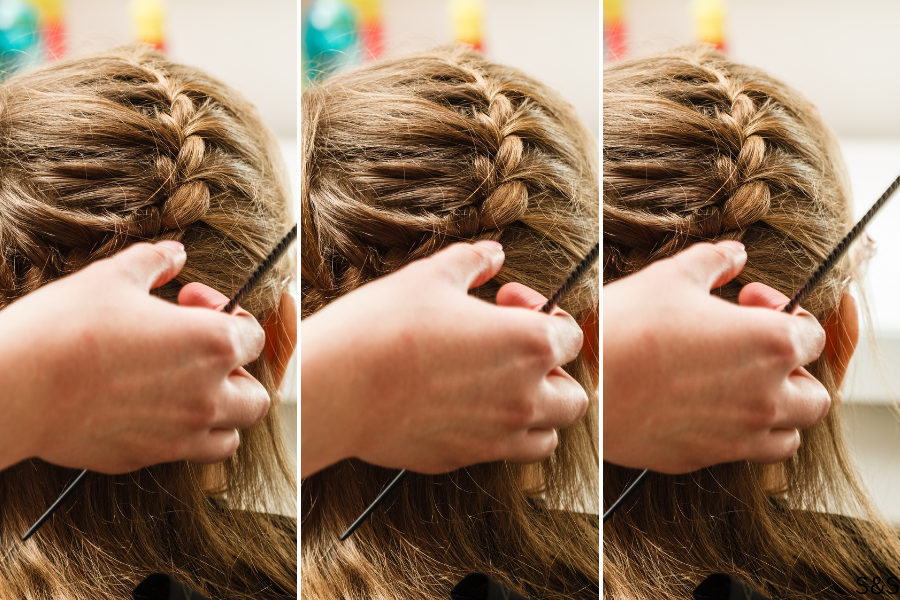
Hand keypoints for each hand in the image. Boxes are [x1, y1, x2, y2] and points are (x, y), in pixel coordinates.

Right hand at [0, 241, 269, 472]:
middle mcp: (207, 396)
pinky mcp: (146, 459)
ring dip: (221, 413)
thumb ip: (155, 262)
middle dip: (238, 373)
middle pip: (255, 396)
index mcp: (212, 345)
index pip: (254, 337)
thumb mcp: (113, 276)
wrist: (14, 387)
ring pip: (230, 436)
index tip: (190, 302)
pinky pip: (185, 455)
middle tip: (201, 354)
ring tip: (188, 389)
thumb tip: (175, 254)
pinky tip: (152, 411)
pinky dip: (184, 437)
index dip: (228, 313)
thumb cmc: (65, 328)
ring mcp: (179, 435)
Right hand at [300, 241, 588, 476]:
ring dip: (537, 412)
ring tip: (500, 387)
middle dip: (553, 372)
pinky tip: (463, 408)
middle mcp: (524, 397)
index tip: (507, 302)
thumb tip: (493, 255)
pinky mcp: (463, 459)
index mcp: (528, 344)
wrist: (337, 386)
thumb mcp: (431, 277)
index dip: (545, 313)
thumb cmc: (385, 327)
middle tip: (514, 351)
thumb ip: (473, 261)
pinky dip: (498, 435)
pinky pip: (500, 453)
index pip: (572, 336)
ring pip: (547, 436)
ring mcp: (496, 437)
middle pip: (573, 396)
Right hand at [603, 241, 828, 473]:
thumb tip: (736, 254)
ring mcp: (737, 436)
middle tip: (754, 349)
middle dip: (792, 370)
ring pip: (787, 434)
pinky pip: (741, 453)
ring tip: (739, 385)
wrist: (580, 383)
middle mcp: (766, 396)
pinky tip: (703, 405)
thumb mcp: (671, 277)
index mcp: (770, 344)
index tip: (748, 302)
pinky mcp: (704, 458)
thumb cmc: (625, 325)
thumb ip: (715, 261)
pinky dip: (738, 433)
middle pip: (813, 395)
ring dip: (776, 409)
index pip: (813, 335)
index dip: (784, 311)